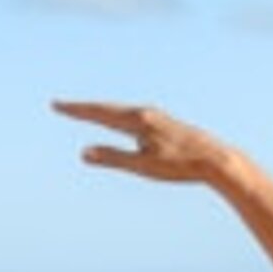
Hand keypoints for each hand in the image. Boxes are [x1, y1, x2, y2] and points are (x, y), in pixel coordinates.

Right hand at [54, 100, 237, 185]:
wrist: (216, 160)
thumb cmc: (180, 166)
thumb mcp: (143, 166)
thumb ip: (114, 158)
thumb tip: (85, 153)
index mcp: (138, 120)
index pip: (99, 113)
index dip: (76, 110)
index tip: (56, 105)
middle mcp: (146, 113)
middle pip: (107, 108)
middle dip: (83, 108)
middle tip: (61, 106)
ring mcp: (157, 116)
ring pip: (121, 112)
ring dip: (101, 111)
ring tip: (84, 112)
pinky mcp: (164, 123)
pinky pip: (133, 118)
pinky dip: (118, 118)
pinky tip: (121, 123)